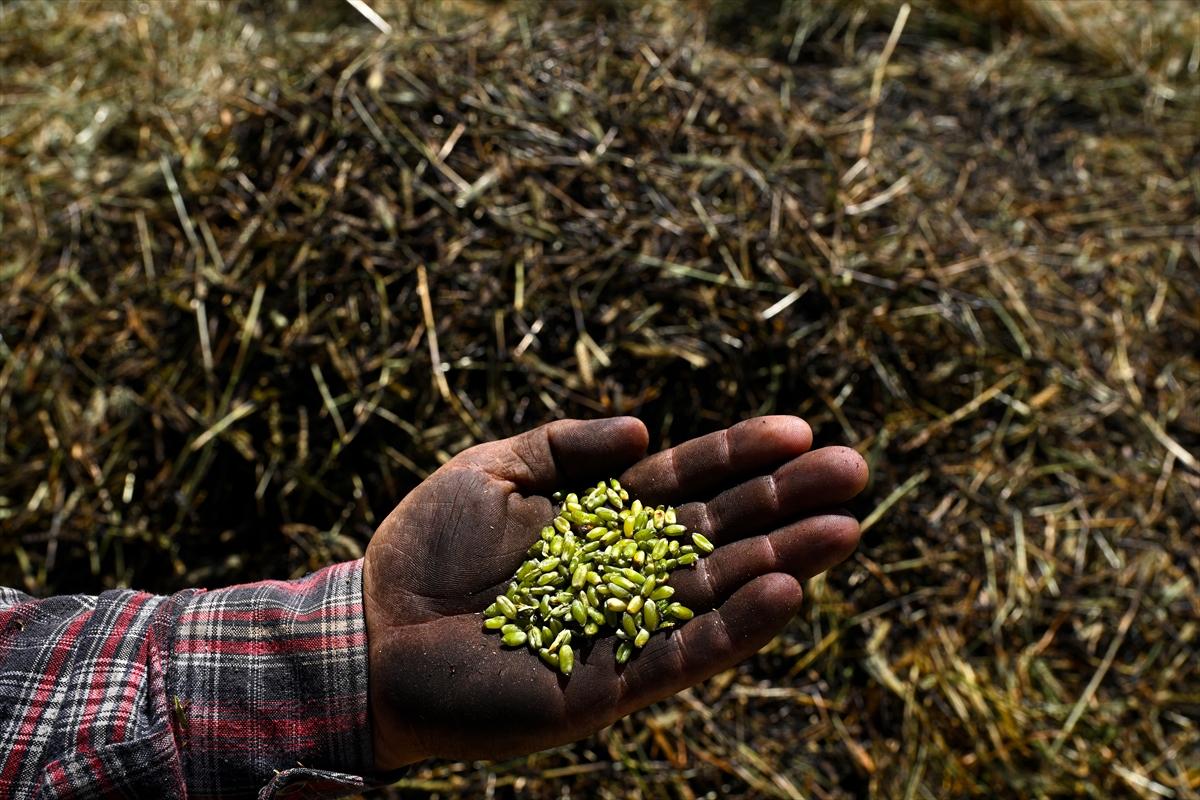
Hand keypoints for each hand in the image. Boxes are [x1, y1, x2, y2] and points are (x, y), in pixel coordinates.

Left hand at [363, 416, 867, 769]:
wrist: (372, 632)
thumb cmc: (425, 547)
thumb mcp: (492, 469)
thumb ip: (568, 446)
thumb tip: (650, 431)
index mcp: (600, 519)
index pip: (687, 482)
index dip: (742, 456)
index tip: (801, 431)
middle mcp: (624, 572)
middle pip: (722, 531)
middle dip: (787, 502)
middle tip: (858, 470)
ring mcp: (622, 628)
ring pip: (718, 590)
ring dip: (783, 561)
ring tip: (846, 529)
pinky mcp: (608, 684)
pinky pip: (684, 653)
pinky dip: (736, 626)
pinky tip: (786, 592)